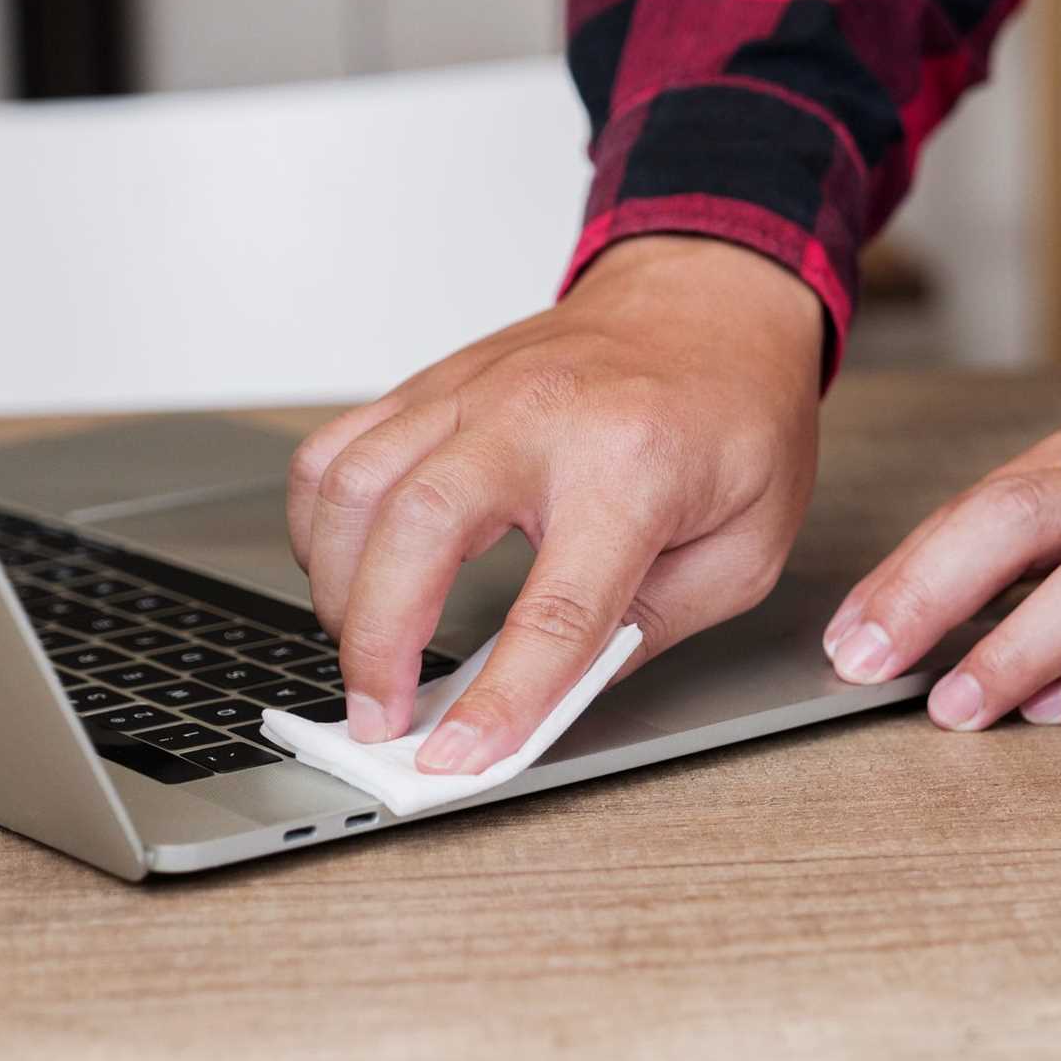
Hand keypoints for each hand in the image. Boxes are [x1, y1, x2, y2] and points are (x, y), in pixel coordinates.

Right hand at [287, 236, 822, 772]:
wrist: (706, 302)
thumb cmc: (735, 417)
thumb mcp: (741, 548)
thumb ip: (644, 626)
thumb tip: (551, 694)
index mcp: (633, 465)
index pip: (555, 609)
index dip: (502, 697)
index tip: (458, 758)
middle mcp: (538, 417)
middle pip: (418, 532)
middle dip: (377, 644)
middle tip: (379, 717)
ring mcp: (473, 392)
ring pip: (354, 485)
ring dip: (339, 587)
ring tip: (363, 649)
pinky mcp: (433, 386)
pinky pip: (337, 449)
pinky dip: (319, 522)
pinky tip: (347, 566)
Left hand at [823, 407, 1060, 728]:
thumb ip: (1023, 543)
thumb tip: (900, 610)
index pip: (974, 509)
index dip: (900, 576)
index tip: (848, 635)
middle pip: (1018, 521)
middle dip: (926, 595)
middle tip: (868, 662)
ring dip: (1016, 651)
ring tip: (954, 707)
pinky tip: (1056, 712)